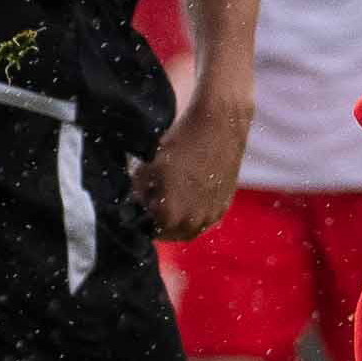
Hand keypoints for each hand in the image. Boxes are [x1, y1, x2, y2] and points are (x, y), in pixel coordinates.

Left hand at [144, 80, 248, 239]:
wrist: (217, 124)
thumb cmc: (179, 143)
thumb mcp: (147, 167)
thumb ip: (137, 192)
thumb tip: (136, 202)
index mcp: (171, 216)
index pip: (150, 232)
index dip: (143, 221)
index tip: (139, 210)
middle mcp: (194, 222)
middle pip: (171, 235)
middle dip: (161, 224)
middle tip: (153, 208)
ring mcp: (213, 215)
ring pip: (191, 229)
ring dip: (179, 222)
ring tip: (172, 201)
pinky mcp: (225, 205)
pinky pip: (207, 220)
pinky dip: (196, 214)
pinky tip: (189, 197)